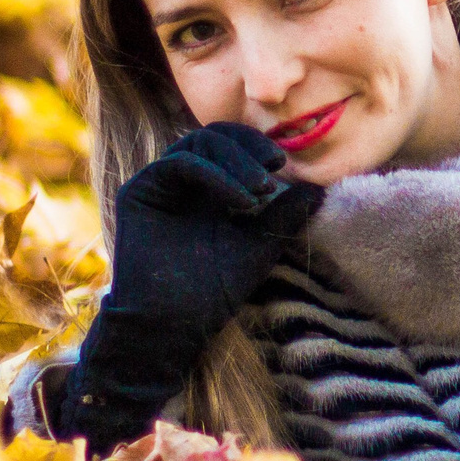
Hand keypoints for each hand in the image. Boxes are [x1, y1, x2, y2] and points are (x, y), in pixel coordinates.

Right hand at [59, 122, 322, 451]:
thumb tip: (320, 189)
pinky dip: (215, 175)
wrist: (172, 324)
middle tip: (273, 167)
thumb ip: (284, 216)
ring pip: (198, 143)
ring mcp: (159, 185)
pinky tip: (241, 200)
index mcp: (208, 189)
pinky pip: (179, 164)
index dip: (255, 145)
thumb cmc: (213, 291)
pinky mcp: (139, 192)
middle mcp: (183, 182)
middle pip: (214, 136)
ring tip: (260, 189)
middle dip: (248, 146)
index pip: (230, 145)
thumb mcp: (259, 247)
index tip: (281, 162)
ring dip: (236, 159)